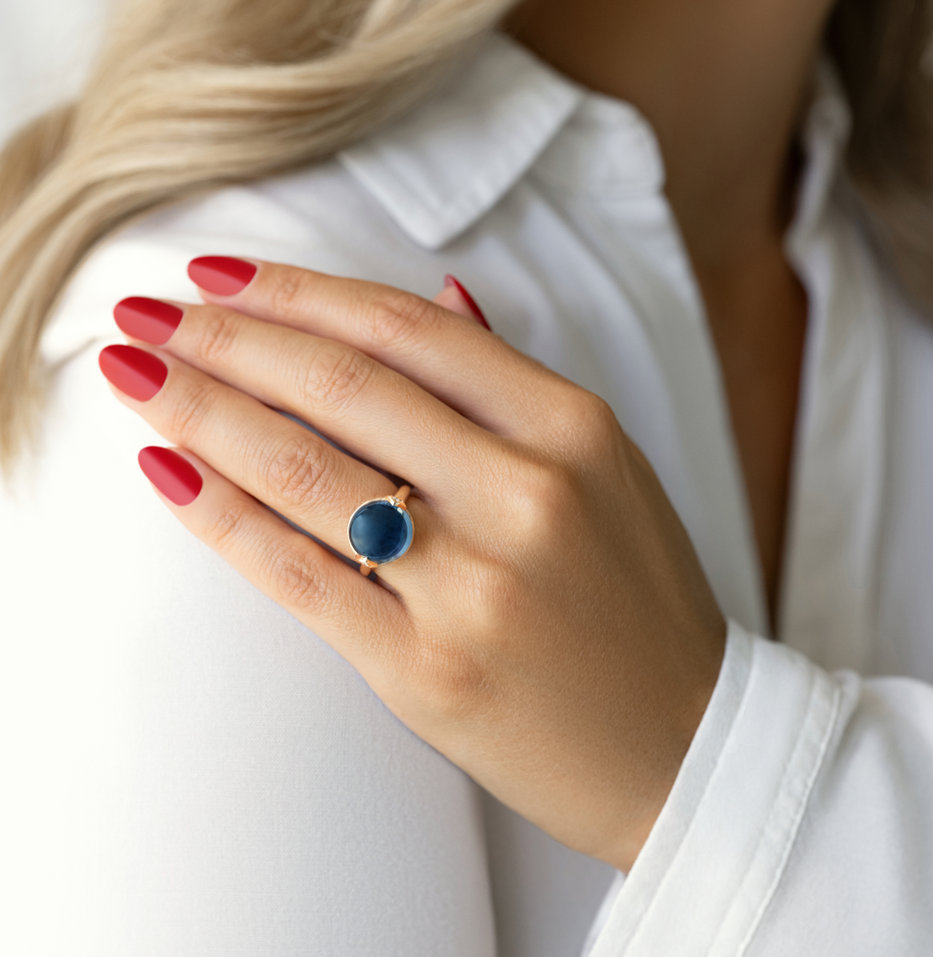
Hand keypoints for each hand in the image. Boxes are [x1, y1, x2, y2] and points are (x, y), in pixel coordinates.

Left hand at [99, 256, 726, 872]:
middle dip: (227, 339)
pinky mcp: (426, 668)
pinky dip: (222, 518)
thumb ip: (516, 384)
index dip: (300, 292)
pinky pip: (299, 575)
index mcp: (573, 429)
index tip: (219, 277)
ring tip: (137, 377)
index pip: (409, 331)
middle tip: (148, 314)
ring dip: (202, 412)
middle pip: (344, 387)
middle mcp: (525, 493)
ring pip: (306, 472)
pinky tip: (169, 472)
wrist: (681, 742)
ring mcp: (474, 585)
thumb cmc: (639, 601)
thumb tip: (444, 294)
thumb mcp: (607, 470)